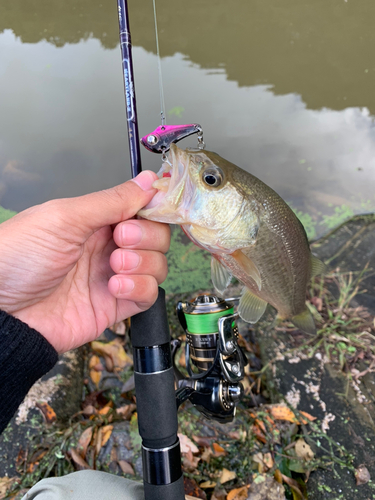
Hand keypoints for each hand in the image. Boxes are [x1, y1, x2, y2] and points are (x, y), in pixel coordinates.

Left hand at [0, 171, 169, 352]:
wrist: (1, 312)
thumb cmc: (18, 258)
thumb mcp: (65, 218)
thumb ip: (112, 200)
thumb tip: (148, 179)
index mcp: (96, 220)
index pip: (143, 208)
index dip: (154, 208)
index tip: (155, 208)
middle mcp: (108, 246)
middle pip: (156, 236)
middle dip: (147, 236)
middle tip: (121, 239)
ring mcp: (113, 276)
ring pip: (157, 265)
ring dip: (144, 263)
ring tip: (115, 266)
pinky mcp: (115, 306)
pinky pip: (149, 295)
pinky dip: (140, 288)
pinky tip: (115, 287)